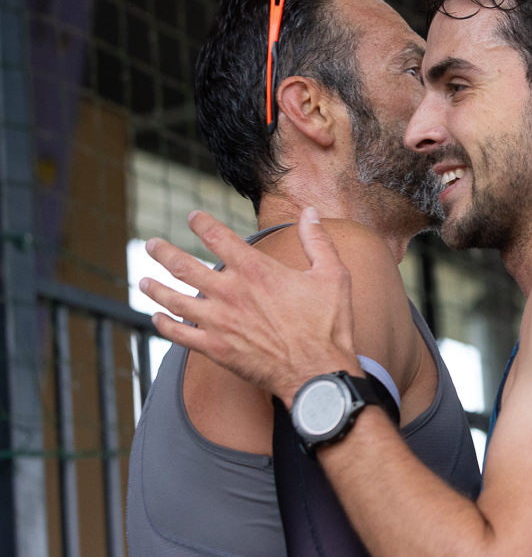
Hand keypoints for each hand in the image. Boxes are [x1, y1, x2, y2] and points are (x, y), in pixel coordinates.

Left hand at [139, 207, 361, 405]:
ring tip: (143, 280)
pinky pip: (180, 335)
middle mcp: (230, 292)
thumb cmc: (328, 326)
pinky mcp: (216, 349)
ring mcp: (219, 322)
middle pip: (184, 265)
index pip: (218, 237)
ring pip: (174, 300)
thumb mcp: (332, 275)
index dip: (201, 223)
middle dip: (164, 252)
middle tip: (151, 244)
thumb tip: (310, 213)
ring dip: (155, 288)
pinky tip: (156, 318)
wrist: (317, 373)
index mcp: (256, 270)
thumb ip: (318, 240)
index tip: (193, 216)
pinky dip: (164, 325)